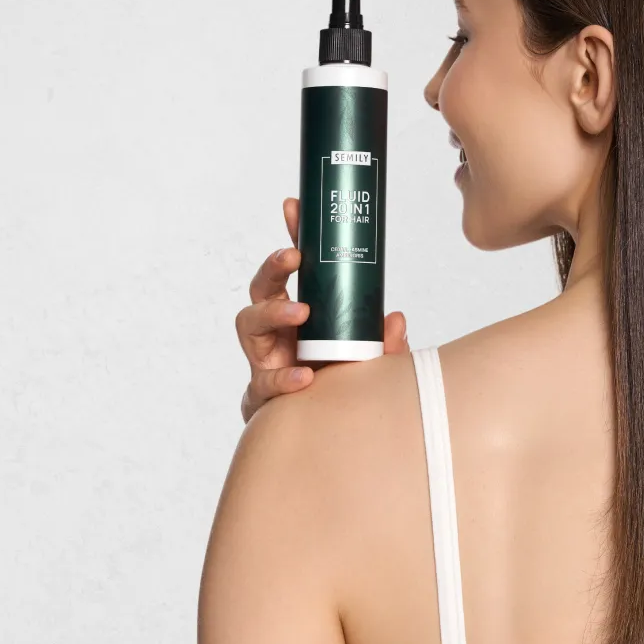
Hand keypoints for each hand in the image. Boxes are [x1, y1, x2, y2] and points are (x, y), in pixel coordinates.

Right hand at [236, 197, 408, 422]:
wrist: (319, 437)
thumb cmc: (340, 385)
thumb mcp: (370, 360)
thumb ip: (385, 344)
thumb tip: (395, 319)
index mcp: (301, 312)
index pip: (292, 268)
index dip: (292, 236)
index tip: (293, 206)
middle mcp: (276, 331)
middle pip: (260, 288)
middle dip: (273, 268)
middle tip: (294, 259)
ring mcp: (265, 358)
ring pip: (248, 324)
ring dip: (272, 311)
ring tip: (300, 312)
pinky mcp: (262, 392)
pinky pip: (264, 381)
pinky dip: (285, 378)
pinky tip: (305, 378)